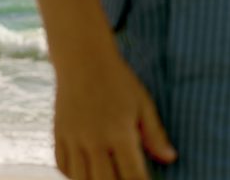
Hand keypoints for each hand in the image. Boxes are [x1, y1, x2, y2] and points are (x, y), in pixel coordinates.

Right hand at [53, 53, 175, 179]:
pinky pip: (63, 169)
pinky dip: (73, 178)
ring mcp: (74, 142)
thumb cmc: (119, 81)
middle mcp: (95, 142)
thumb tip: (170, 158)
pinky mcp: (58, 139)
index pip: (133, 174)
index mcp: (120, 133)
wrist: (84, 61)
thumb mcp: (143, 104)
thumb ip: (154, 134)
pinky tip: (84, 176)